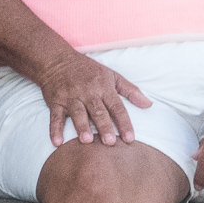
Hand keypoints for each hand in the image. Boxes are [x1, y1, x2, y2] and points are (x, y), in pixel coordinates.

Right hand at [37, 51, 151, 146]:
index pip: (117, 107)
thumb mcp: (111, 75)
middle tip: (110, 142)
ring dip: (81, 126)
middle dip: (104, 126)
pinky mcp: (56, 101)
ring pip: (77, 113)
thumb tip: (149, 105)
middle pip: (98, 111)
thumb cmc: (88, 70)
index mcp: (103, 87)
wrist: (57, 60)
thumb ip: (130, 91)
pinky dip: (55, 129)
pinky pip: (55, 117)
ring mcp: (70, 97)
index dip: (124, 122)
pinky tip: (57, 142)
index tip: (130, 138)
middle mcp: (88, 93)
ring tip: (86, 140)